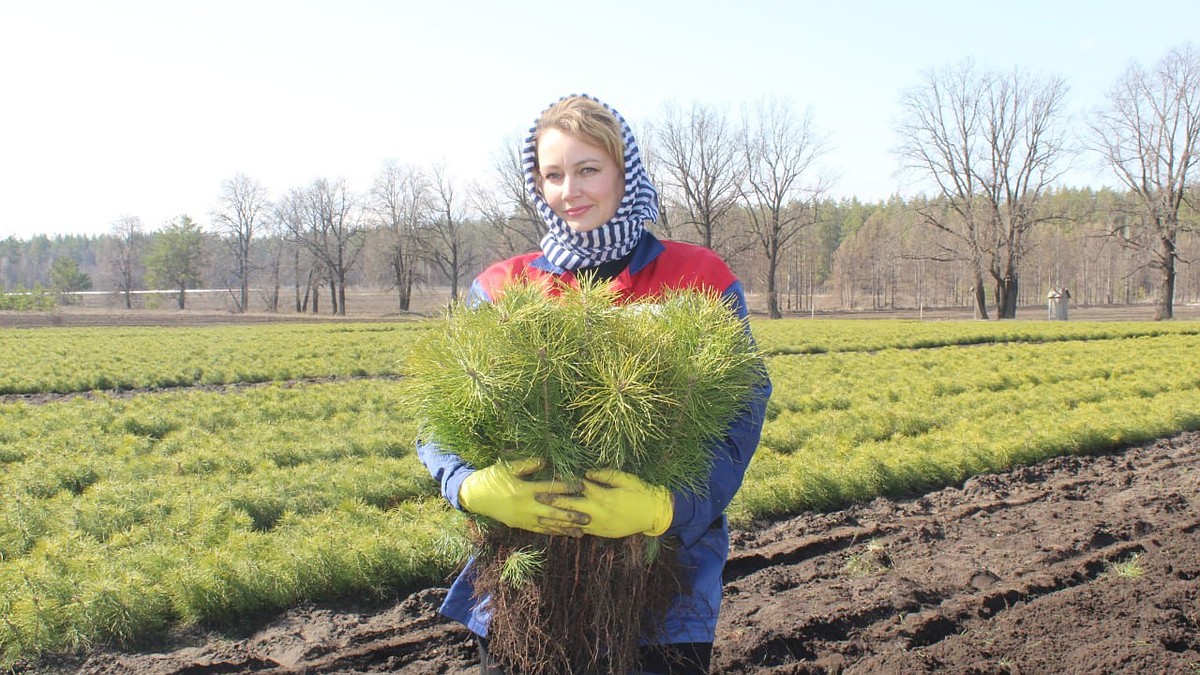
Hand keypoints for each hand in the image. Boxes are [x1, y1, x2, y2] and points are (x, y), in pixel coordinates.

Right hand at [458, 458, 587, 535]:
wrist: (472, 496)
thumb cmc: (491, 478)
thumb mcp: (507, 467)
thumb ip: (528, 465)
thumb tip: (546, 461)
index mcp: (523, 490)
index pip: (549, 490)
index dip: (566, 488)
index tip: (581, 487)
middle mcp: (524, 507)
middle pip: (552, 512)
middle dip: (571, 515)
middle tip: (589, 517)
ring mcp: (522, 518)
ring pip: (548, 525)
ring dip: (565, 529)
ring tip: (581, 532)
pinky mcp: (519, 525)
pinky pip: (539, 530)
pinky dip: (552, 532)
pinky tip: (563, 534)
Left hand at [540, 469, 672, 537]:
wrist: (654, 515)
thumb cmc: (641, 492)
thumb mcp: (626, 478)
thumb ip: (605, 475)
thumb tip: (586, 473)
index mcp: (604, 497)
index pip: (580, 488)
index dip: (564, 482)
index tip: (550, 478)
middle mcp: (599, 512)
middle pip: (571, 507)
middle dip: (553, 501)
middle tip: (537, 497)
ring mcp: (599, 524)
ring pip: (573, 522)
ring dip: (556, 520)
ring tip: (540, 517)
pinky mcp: (602, 532)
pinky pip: (582, 531)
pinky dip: (569, 530)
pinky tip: (558, 529)